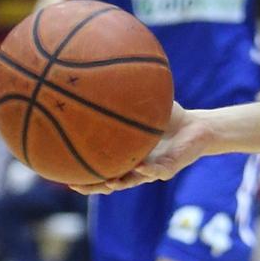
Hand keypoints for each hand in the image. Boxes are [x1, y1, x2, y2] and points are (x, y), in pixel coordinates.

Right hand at [71, 103, 211, 194]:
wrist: (197, 126)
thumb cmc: (167, 117)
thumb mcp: (142, 104)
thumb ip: (122, 95)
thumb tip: (99, 74)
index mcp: (124, 155)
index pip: (98, 166)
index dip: (81, 172)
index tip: (61, 172)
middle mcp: (134, 166)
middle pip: (109, 182)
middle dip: (93, 186)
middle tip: (75, 185)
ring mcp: (151, 169)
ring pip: (132, 182)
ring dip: (119, 184)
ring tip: (107, 184)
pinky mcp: (170, 168)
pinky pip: (158, 172)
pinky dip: (149, 171)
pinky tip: (140, 168)